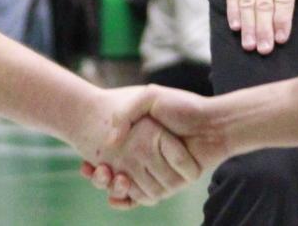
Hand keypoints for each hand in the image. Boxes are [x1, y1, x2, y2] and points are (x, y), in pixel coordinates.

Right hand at [71, 87, 202, 208]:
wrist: (213, 123)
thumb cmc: (182, 107)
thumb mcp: (149, 97)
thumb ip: (126, 114)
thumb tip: (110, 142)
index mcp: (138, 138)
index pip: (108, 156)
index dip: (94, 163)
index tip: (84, 163)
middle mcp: (144, 157)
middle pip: (112, 176)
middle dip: (98, 177)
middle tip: (90, 170)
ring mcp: (156, 172)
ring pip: (124, 188)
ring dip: (110, 186)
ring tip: (103, 176)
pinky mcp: (168, 185)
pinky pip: (143, 198)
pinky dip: (127, 201)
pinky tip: (115, 197)